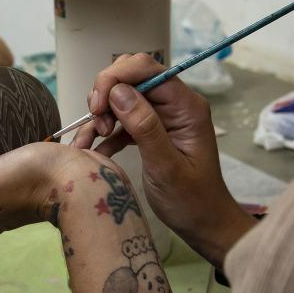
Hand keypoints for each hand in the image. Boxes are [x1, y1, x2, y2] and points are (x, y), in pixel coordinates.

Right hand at [72, 53, 254, 265]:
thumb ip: (145, 127)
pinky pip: (118, 120)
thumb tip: (118, 91)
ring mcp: (159, 117)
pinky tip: (91, 152)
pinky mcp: (147, 131)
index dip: (116, 78)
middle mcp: (173, 105)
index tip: (97, 106)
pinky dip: (101, 133)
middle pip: (130, 77)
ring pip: (120, 97)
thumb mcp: (166, 167)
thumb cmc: (191, 200)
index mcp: (186, 106)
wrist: (202, 224)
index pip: (147, 68)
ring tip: (92, 142)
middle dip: (106, 95)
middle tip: (97, 124)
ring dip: (100, 116)